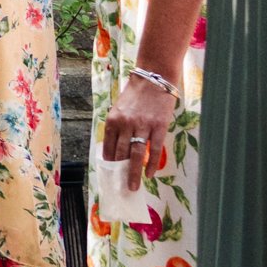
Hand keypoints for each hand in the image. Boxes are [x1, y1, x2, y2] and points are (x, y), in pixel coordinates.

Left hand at [99, 72, 177, 191]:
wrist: (153, 79)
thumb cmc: (135, 96)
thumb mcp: (119, 110)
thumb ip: (117, 129)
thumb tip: (116, 152)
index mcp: (113, 120)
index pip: (107, 146)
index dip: (109, 163)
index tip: (109, 176)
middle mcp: (125, 123)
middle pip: (121, 153)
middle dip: (120, 172)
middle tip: (121, 187)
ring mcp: (142, 125)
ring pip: (136, 154)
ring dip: (134, 173)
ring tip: (133, 187)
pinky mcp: (159, 127)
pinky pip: (154, 149)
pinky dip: (151, 164)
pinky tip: (149, 174)